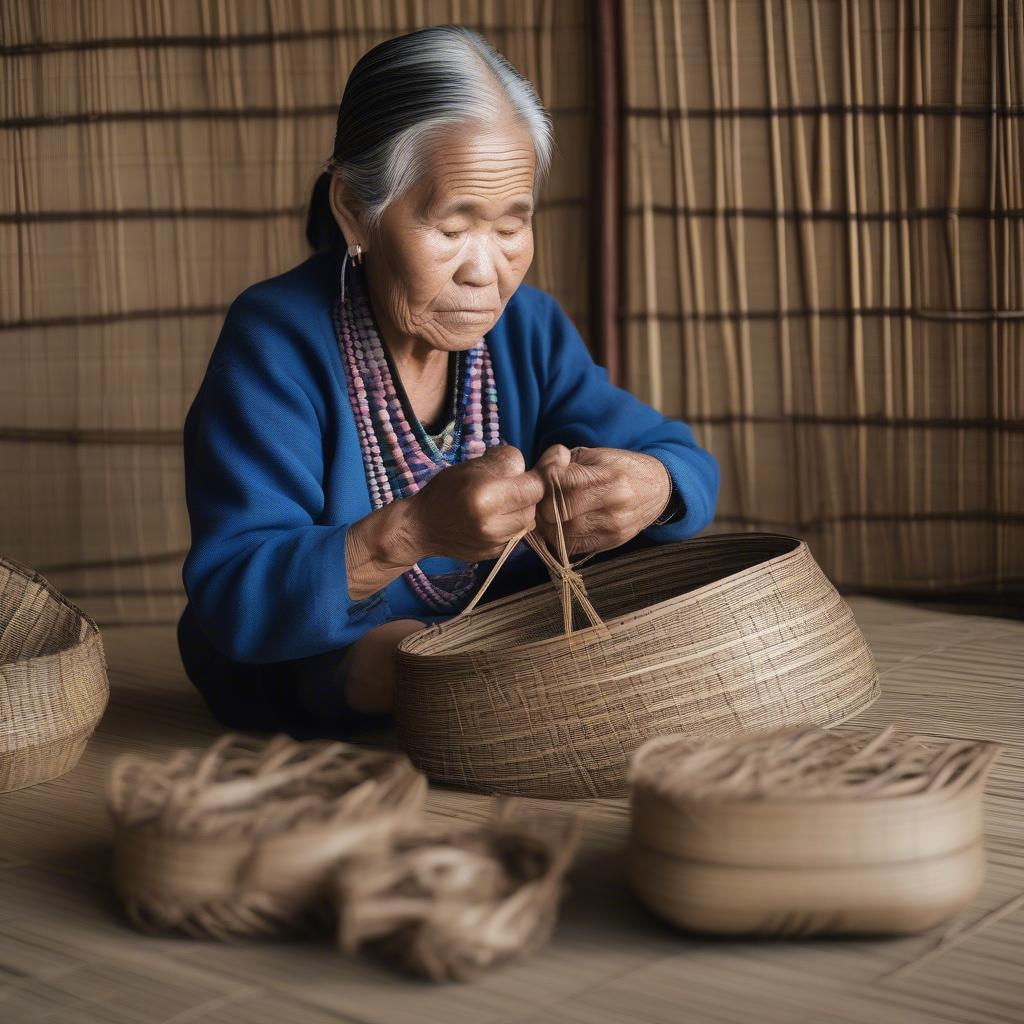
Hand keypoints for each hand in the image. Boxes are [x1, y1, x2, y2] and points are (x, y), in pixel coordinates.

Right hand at [406, 444, 544, 562]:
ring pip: (527, 522)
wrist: (422, 528)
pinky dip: (510, 525)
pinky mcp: (495, 555)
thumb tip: (530, 465)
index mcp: (486, 497)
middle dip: (526, 493)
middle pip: (534, 505)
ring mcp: (495, 543)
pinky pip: (516, 535)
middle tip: (506, 487)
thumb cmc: (445, 490)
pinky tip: (492, 519)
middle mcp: (494, 524)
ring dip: (520, 510)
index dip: (534, 476)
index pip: (535, 486)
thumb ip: (505, 462)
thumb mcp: (472, 465)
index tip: (525, 472)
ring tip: (498, 503)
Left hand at [534, 444, 671, 556]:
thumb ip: (564, 461)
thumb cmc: (620, 468)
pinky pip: (572, 548)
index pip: (559, 481)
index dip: (542, 482)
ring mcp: (613, 526)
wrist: (657, 490)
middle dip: (541, 506)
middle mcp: (613, 501)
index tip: (539, 481)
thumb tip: (537, 474)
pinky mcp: (611, 543)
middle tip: (537, 501)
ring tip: (547, 514)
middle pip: (557, 510)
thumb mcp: (596, 455)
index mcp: (607, 474)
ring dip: (547, 525)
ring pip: (562, 533)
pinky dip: (560, 539)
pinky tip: (561, 527)